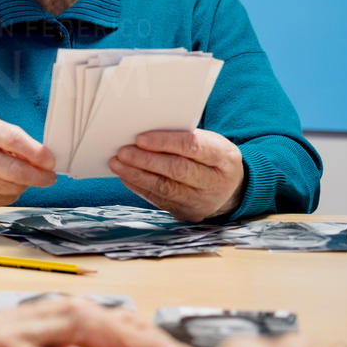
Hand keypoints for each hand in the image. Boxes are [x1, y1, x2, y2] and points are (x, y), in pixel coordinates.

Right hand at [0, 114, 55, 208]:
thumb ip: (16, 139)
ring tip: (22, 177)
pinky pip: (4, 200)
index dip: (36, 153)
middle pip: (14, 170)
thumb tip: (43, 159)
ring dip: (24, 185)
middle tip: (49, 177)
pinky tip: (5, 185)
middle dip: (37, 176)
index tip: (50, 161)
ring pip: (12, 188)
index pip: (13, 140)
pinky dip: (11, 194)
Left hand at [108, 129, 244, 221]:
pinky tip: (126, 176)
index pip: (193, 147)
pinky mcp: (187, 213)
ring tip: (117, 163)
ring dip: (137, 175)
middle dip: (146, 161)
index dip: (165, 142)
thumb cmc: (210, 157)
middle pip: (178, 170)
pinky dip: (139, 187)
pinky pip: (159, 200)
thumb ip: (182, 136)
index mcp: (224, 157)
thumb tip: (143, 133)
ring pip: (166, 189)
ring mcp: (202, 201)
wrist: (230, 189)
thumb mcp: (209, 142)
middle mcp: (216, 182)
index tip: (140, 138)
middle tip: (122, 152)